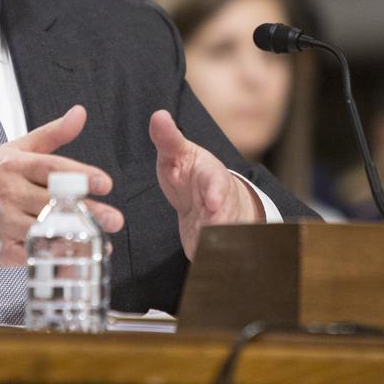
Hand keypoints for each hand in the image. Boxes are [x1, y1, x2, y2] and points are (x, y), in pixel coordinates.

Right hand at [0, 105, 124, 264]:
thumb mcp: (14, 149)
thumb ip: (51, 134)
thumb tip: (80, 114)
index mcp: (13, 165)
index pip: (51, 168)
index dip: (79, 175)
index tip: (105, 183)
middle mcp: (7, 192)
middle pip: (52, 201)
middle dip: (86, 211)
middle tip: (113, 218)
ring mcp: (2, 221)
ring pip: (42, 229)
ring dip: (72, 236)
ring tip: (98, 240)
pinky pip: (29, 253)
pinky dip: (52, 257)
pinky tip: (74, 258)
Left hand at [149, 109, 264, 260]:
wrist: (209, 203)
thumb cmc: (192, 175)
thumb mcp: (178, 155)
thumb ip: (168, 139)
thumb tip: (158, 115)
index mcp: (212, 178)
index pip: (217, 184)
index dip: (216, 194)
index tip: (212, 203)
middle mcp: (221, 204)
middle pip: (224, 218)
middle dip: (218, 227)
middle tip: (210, 233)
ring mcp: (220, 229)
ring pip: (220, 241)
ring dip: (211, 247)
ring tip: (204, 252)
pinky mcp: (211, 250)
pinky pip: (211, 260)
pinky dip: (208, 264)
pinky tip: (203, 268)